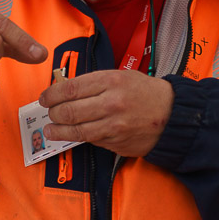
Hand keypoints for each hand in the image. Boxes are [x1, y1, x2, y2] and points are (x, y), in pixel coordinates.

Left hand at [39, 71, 173, 156]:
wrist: (173, 114)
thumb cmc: (145, 93)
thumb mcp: (120, 77)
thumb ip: (93, 83)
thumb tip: (63, 90)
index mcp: (110, 81)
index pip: (69, 89)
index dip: (51, 95)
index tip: (44, 98)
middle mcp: (111, 103)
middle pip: (67, 111)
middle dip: (52, 113)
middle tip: (49, 113)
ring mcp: (113, 125)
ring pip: (75, 130)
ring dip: (57, 131)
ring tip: (51, 129)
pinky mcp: (116, 143)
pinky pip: (89, 140)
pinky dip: (77, 138)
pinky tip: (71, 134)